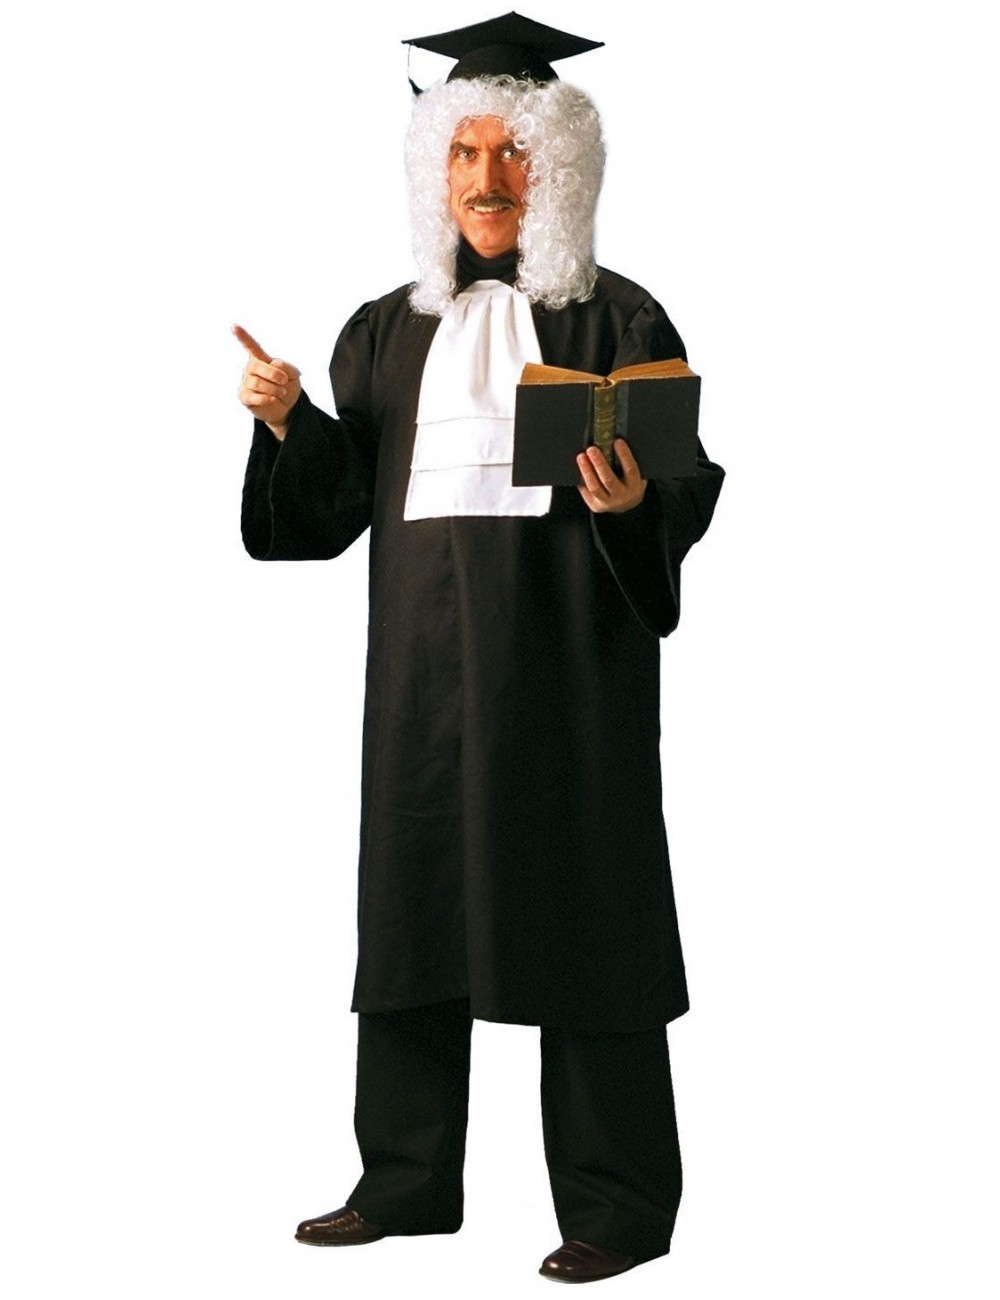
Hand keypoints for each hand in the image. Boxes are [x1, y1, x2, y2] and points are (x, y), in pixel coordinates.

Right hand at [233, 324, 301, 440]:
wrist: (286, 408)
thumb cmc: (287, 387)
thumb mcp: (294, 375)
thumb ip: (287, 367)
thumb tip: (273, 364)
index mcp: (261, 359)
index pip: (251, 346)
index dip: (243, 336)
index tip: (234, 327)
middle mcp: (251, 369)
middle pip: (257, 366)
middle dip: (274, 374)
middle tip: (284, 381)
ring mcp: (246, 382)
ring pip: (256, 382)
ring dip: (273, 388)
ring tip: (282, 392)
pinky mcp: (244, 397)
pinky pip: (252, 396)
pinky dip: (266, 398)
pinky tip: (273, 399)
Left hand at [576, 439, 646, 513]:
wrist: (626, 505)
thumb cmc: (629, 484)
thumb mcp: (634, 475)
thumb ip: (626, 463)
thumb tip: (613, 442)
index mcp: (635, 486)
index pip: (630, 469)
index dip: (624, 455)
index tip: (617, 442)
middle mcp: (622, 496)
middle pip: (608, 479)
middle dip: (599, 463)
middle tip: (592, 449)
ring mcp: (608, 503)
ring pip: (594, 487)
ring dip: (586, 471)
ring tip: (581, 457)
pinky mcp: (596, 506)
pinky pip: (586, 492)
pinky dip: (582, 479)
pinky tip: (579, 469)